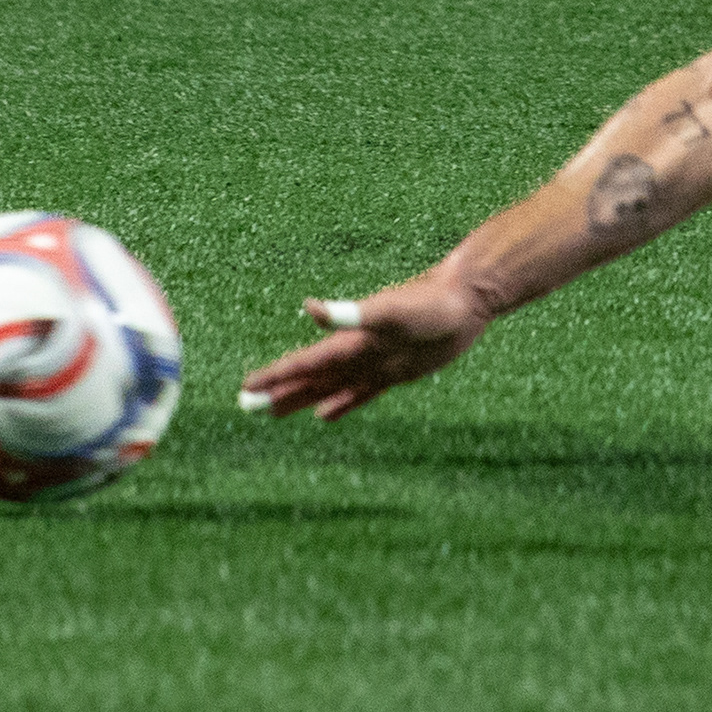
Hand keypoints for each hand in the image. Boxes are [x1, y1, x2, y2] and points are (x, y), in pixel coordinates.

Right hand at [237, 272, 490, 423]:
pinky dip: (340, 404)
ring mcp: (376, 362)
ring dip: (301, 399)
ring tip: (274, 412)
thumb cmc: (431, 301)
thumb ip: (352, 312)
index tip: (246, 387)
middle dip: (278, 392)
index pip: (305, 362)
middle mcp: (357, 351)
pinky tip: (325, 415)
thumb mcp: (392, 310)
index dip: (275, 376)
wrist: (465, 296)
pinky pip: (360, 393)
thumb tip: (309, 307)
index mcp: (351, 340)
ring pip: (329, 387)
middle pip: (310, 379)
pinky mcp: (396, 371)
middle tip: (246, 407)